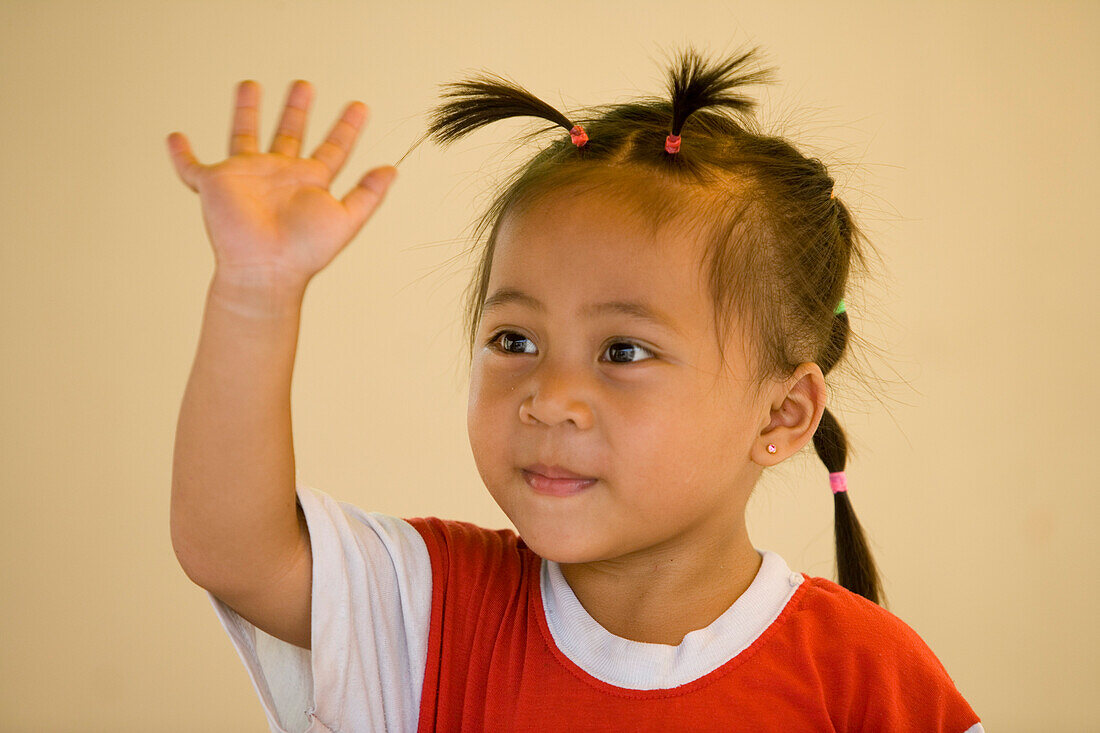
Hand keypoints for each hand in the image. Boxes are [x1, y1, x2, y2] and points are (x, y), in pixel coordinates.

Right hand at [166, 79, 396, 288]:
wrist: (266, 269)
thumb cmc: (304, 252)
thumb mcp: (346, 219)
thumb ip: (369, 194)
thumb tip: (393, 169)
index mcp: (310, 182)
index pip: (332, 148)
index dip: (346, 128)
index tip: (359, 106)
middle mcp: (279, 175)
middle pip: (290, 134)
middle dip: (297, 110)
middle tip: (304, 85)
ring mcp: (246, 177)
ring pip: (244, 135)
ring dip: (246, 112)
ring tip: (250, 85)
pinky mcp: (215, 183)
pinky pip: (192, 167)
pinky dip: (181, 154)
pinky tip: (175, 137)